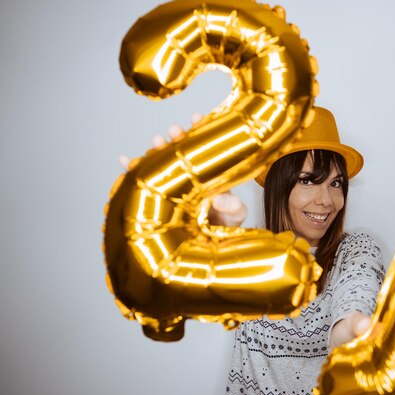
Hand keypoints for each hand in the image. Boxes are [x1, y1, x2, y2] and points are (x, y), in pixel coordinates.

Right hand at [118, 113, 246, 227]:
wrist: (212, 242)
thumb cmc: (228, 223)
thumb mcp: (236, 214)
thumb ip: (232, 206)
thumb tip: (219, 199)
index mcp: (212, 173)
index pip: (206, 148)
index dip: (201, 130)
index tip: (197, 118)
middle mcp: (192, 174)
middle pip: (182, 150)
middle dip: (177, 137)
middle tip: (174, 130)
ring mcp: (175, 183)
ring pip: (164, 161)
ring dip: (157, 150)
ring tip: (155, 142)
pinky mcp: (161, 196)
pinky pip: (145, 182)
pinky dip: (132, 171)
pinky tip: (124, 160)